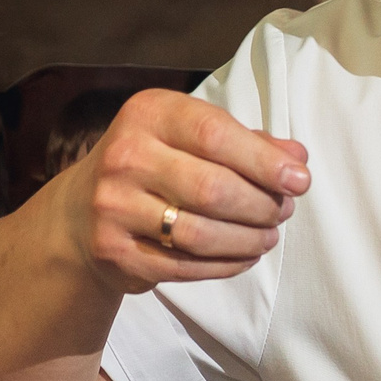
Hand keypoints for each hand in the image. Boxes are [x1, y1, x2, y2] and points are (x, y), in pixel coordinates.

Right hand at [58, 88, 308, 293]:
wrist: (80, 212)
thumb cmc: (155, 165)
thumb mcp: (191, 138)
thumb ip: (246, 143)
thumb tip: (297, 158)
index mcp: (148, 114)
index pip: (214, 134)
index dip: (263, 161)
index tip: (299, 181)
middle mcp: (125, 155)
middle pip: (211, 189)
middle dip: (260, 206)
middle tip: (282, 212)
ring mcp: (114, 206)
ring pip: (199, 234)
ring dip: (247, 240)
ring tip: (268, 236)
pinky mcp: (114, 251)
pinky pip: (184, 266)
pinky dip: (225, 265)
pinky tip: (244, 257)